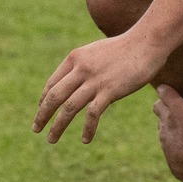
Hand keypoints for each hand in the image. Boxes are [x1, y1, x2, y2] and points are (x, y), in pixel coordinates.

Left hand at [35, 31, 167, 143]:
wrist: (147, 42)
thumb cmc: (125, 48)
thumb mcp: (97, 52)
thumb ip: (84, 65)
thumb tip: (78, 84)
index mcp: (75, 58)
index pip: (52, 83)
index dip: (44, 100)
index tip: (41, 111)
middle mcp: (81, 69)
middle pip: (54, 96)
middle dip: (42, 115)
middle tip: (36, 129)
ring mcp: (95, 80)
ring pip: (68, 108)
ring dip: (57, 126)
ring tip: (51, 139)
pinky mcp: (110, 90)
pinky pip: (92, 114)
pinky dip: (87, 129)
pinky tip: (85, 139)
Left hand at [152, 84, 182, 178]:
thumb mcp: (180, 107)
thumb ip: (170, 96)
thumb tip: (160, 87)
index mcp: (164, 123)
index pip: (158, 108)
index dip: (161, 103)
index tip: (162, 100)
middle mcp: (165, 139)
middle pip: (163, 127)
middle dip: (167, 122)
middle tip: (172, 117)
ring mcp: (172, 155)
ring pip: (171, 143)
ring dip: (176, 138)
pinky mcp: (181, 168)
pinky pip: (182, 158)